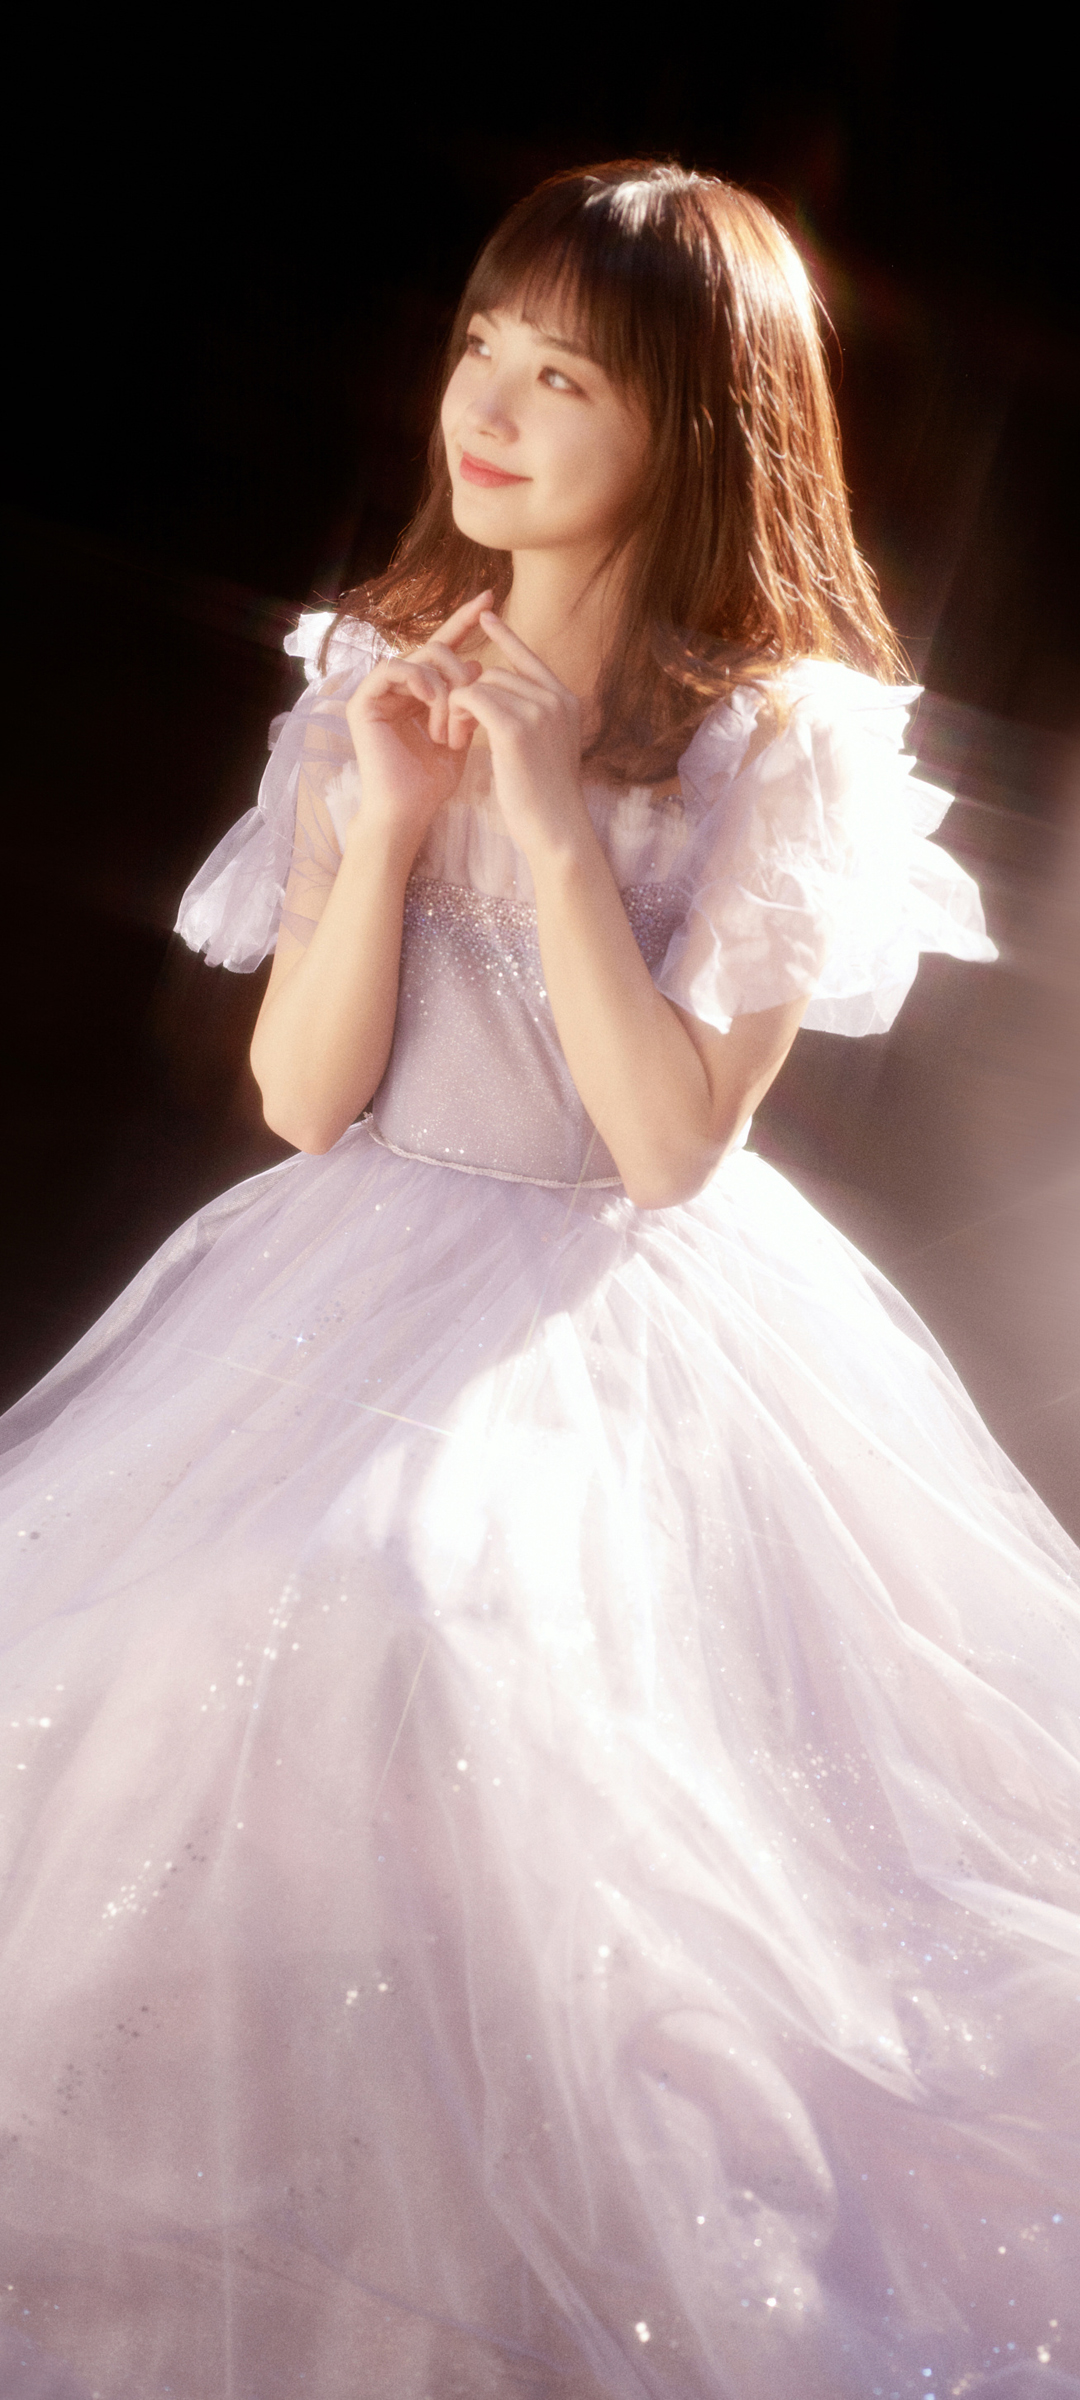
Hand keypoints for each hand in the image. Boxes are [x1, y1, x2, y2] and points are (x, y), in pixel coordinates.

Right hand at [344, 592, 490, 855]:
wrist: (409, 810)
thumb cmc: (434, 780)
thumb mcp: (462, 731)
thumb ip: (469, 697)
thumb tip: (480, 663)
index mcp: (420, 689)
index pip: (444, 645)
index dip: (466, 620)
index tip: (491, 599)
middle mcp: (397, 685)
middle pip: (436, 647)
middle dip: (463, 669)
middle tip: (476, 697)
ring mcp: (378, 691)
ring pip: (420, 656)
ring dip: (446, 685)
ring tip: (453, 721)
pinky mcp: (363, 700)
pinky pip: (394, 668)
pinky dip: (420, 682)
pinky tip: (433, 704)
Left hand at [446, 613, 587, 856]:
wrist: (556, 829)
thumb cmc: (545, 798)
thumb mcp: (547, 748)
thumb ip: (534, 717)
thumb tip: (503, 695)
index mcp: (566, 701)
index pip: (530, 658)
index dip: (506, 637)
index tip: (486, 618)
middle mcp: (555, 698)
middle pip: (497, 673)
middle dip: (471, 696)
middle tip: (458, 731)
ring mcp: (538, 710)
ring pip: (481, 684)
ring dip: (460, 710)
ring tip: (458, 740)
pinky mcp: (515, 727)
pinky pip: (471, 698)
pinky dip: (456, 715)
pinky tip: (457, 739)